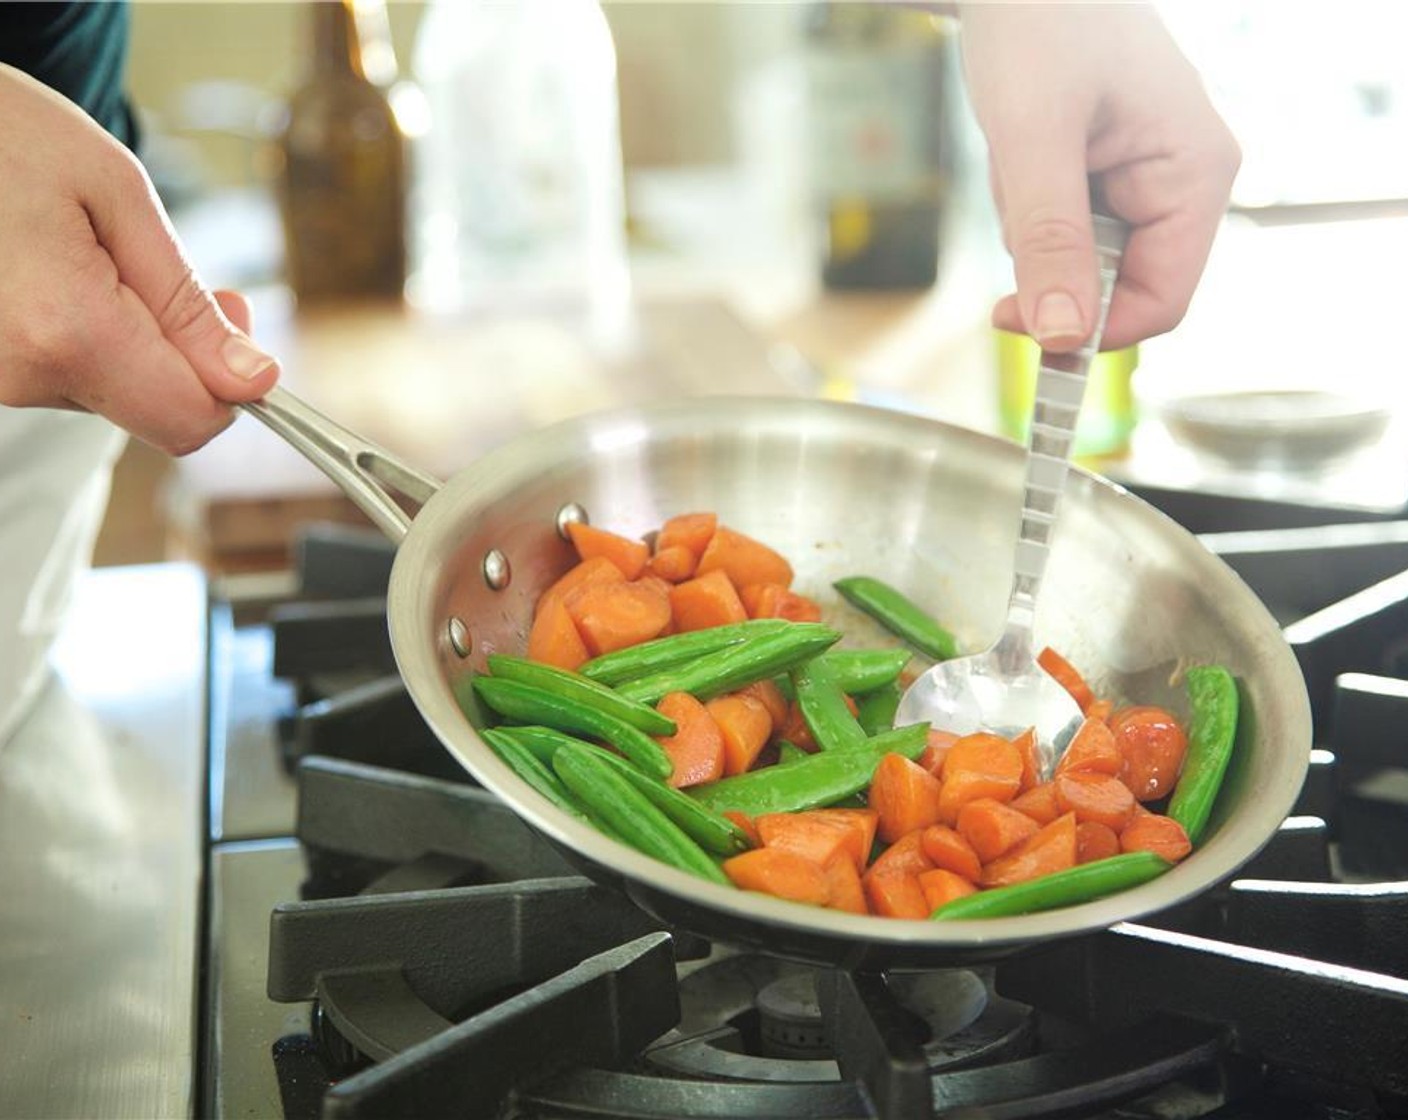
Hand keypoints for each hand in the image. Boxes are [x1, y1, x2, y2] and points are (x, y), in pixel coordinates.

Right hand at [0, 63, 277, 454]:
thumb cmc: (10, 135)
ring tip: (88, 253)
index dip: (232, 382)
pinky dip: (87, 334)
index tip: (231, 314)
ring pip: (114, 392)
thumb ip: (187, 302)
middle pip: (154, 408)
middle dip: (183, 348)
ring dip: (130, 334)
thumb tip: (253, 379)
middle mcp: (23, 374)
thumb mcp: (119, 196)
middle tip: (155, 263)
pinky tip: (60, 272)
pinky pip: (69, 374)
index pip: (189, 419)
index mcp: (66, 332)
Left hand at [957, 2, 1240, 351]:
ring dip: (1030, 220)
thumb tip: (1062, 334)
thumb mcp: (1035, 134)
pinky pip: (1057, 220)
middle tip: (1016, 185)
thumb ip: (1051, 238)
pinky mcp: (1104, 170)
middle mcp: (1181, 180)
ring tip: (1020, 144)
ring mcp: (1143, 176)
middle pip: (1113, 281)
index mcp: (1196, 172)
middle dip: (1050, 251)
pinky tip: (1020, 143)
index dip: (1091, 330)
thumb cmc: (1039, 20)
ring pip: (1074, 254)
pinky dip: (1024, 197)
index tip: (1015, 322)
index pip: (1163, 300)